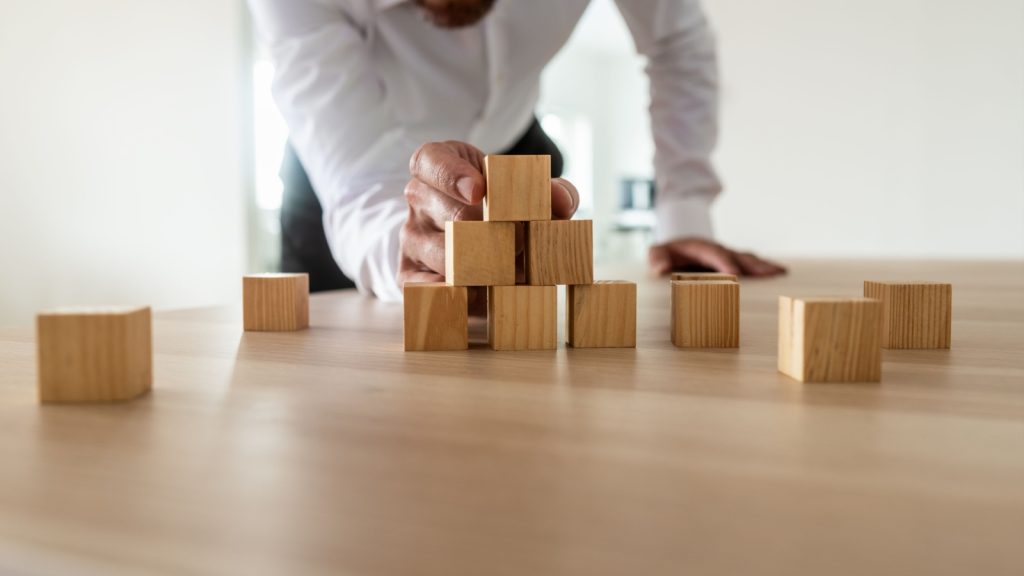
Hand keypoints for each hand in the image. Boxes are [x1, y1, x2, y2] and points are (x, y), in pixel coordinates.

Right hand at [398, 140, 579, 312]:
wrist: (473, 240)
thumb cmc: (500, 206)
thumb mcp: (525, 190)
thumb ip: (550, 191)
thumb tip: (562, 201)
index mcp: (437, 166)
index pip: (429, 161)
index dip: (451, 175)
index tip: (479, 191)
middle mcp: (418, 198)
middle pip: (449, 213)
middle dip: (491, 231)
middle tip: (522, 241)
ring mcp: (410, 237)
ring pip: (444, 255)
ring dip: (483, 266)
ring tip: (512, 271)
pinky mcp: (408, 273)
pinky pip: (428, 287)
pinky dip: (460, 292)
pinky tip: (484, 292)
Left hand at [649, 237, 786, 277]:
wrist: (679, 244)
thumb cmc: (668, 252)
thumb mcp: (657, 252)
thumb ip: (657, 257)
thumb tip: (661, 268)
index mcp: (701, 247)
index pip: (714, 254)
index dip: (724, 262)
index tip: (734, 272)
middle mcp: (719, 250)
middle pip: (738, 255)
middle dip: (753, 264)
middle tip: (769, 273)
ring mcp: (729, 255)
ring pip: (749, 259)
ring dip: (764, 266)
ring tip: (781, 272)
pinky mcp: (734, 262)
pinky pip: (752, 263)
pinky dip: (766, 268)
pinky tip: (781, 273)